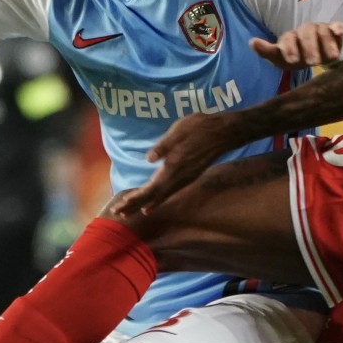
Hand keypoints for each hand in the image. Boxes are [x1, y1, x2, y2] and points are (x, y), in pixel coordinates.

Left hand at [113, 111, 238, 215]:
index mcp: (173, 168)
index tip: (122, 205)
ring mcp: (184, 179)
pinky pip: (169, 193)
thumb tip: (149, 158)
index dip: (136, 198)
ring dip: (145, 204)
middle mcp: (178, 178)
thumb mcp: (178, 131)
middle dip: (136, 206)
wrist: (223, 133)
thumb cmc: (199, 128)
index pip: (151, 188)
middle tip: (119, 214)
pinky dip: (157, 200)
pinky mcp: (188, 177)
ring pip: (162, 197)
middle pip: (154, 197)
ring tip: (130, 213)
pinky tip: (151, 203)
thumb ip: (163, 146)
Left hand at [250, 21, 342, 69]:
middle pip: (305, 34)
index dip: (289, 48)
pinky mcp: (334, 30)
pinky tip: (340, 31)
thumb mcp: (282, 60)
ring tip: (330, 58)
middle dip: (309, 48)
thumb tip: (251, 41)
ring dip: (325, 43)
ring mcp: (319, 29)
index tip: (291, 60)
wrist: (320, 57)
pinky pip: (336, 26)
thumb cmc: (297, 58)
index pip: (287, 39)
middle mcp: (303, 32)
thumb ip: (268, 52)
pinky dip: (338, 28)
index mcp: (289, 39)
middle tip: (312, 62)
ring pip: (321, 30)